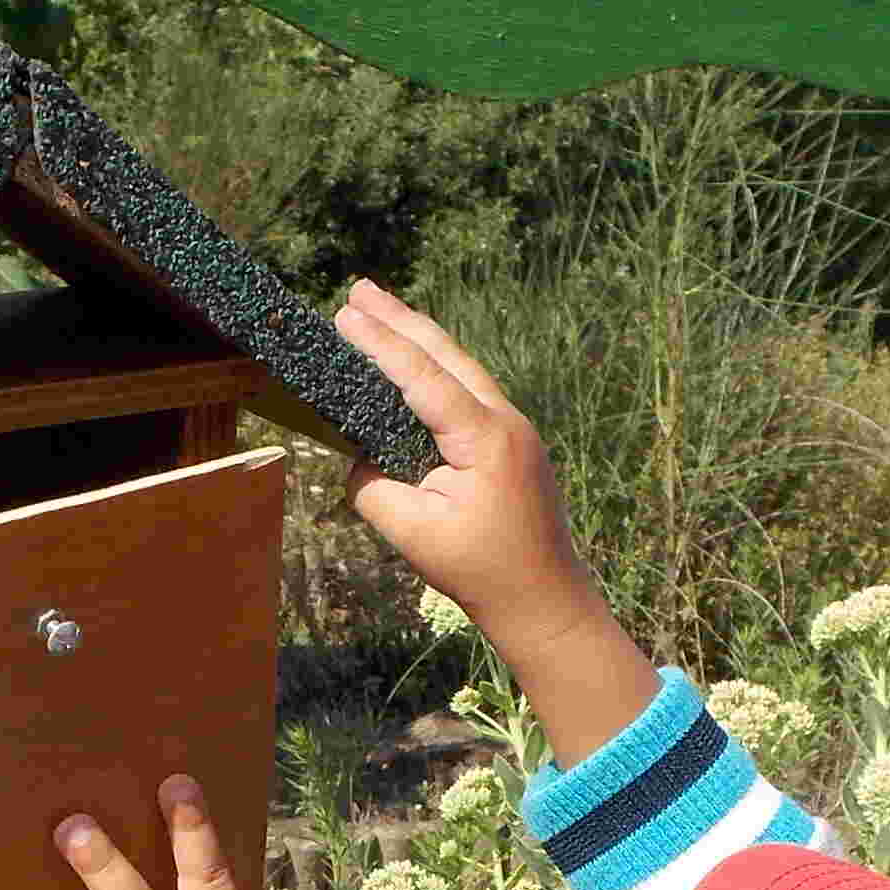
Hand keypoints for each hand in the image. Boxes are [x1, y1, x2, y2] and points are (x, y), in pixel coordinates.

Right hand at [332, 279, 658, 768]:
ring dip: (419, 340)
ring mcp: (515, 430)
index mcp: (487, 437)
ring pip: (462, 369)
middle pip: (449, 355)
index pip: (425, 377)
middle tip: (359, 290)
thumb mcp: (412, 533)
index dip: (382, 344)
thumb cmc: (481, 571)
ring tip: (379, 312)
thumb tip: (360, 460)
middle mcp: (507, 421)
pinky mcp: (512, 445)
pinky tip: (414, 365)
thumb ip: (373, 488)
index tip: (346, 316)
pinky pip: (469, 393)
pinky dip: (437, 370)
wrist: (543, 599)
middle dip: (401, 321)